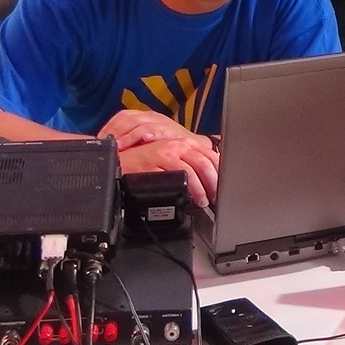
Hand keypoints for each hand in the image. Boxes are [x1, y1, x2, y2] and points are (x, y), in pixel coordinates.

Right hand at [99, 110, 220, 206]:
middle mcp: (177, 145)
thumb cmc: (146, 160)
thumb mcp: (171, 157)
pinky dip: (185, 190)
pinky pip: (175, 177)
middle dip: (214, 183)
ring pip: (192, 170)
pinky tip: (187, 198)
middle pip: (205, 163)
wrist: (121, 159)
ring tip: (202, 201)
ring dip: (201, 189)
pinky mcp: (155, 163)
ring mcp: (166, 153)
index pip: (211, 155)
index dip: (220, 173)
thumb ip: (189, 163)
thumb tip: (209, 178)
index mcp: (184, 143)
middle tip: (215, 198)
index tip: (223, 188)